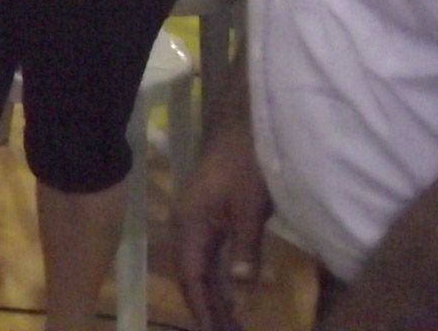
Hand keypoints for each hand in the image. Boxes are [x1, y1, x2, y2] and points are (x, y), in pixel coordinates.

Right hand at [176, 123, 271, 330]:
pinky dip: (215, 280)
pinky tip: (229, 295)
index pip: (191, 276)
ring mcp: (195, 220)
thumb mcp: (251, 206)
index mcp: (191, 223)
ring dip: (211, 297)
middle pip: (191, 276)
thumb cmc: (246, 163)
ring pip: (198, 268)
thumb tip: (240, 287)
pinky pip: (206, 256)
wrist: (242, 127)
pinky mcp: (207, 217)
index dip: (202, 307)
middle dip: (206, 309)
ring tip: (227, 325)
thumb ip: (245, 246)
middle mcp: (186, 225)